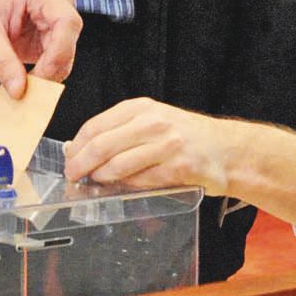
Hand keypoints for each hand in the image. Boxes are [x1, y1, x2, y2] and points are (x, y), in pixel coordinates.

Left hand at [0, 0, 79, 99]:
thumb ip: (2, 63)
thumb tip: (19, 91)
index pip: (67, 22)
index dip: (59, 53)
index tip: (39, 76)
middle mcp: (58, 2)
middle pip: (69, 41)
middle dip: (50, 68)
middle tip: (26, 87)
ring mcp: (60, 18)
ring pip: (67, 54)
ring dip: (48, 73)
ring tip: (22, 82)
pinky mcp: (57, 35)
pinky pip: (60, 59)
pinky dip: (46, 72)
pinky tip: (27, 77)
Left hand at [63, 97, 217, 190]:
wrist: (227, 150)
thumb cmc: (184, 135)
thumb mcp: (152, 120)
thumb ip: (119, 130)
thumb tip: (78, 148)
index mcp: (141, 107)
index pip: (96, 126)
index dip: (76, 146)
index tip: (68, 159)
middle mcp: (152, 122)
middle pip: (101, 146)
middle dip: (80, 164)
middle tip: (72, 176)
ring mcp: (166, 145)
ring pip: (117, 165)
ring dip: (100, 178)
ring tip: (93, 183)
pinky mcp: (178, 168)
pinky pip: (140, 181)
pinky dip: (125, 186)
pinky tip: (120, 187)